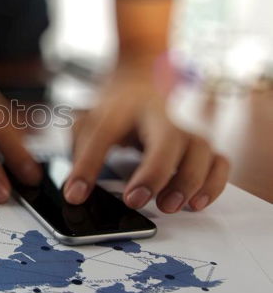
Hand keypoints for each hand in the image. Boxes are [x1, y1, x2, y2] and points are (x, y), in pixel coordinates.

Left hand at [64, 74, 229, 212]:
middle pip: (166, 140)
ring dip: (187, 182)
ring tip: (167, 206)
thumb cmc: (114, 113)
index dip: (87, 166)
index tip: (74, 194)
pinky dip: (213, 185)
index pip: (103, 135)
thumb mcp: (86, 124)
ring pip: (200, 152)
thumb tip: (74, 193)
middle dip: (153, 173)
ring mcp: (186, 131)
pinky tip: (196, 203)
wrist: (142, 86)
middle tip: (133, 201)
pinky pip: (219, 164)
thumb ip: (79, 154)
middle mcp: (161, 117)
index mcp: (124, 108)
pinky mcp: (202, 147)